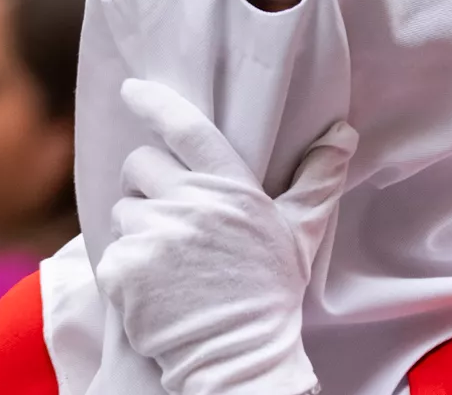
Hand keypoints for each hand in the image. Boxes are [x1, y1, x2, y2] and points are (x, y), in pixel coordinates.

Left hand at [97, 78, 354, 394]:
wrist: (237, 360)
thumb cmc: (268, 294)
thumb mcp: (299, 236)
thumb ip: (315, 182)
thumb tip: (341, 132)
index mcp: (231, 192)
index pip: (187, 130)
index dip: (156, 104)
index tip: (132, 90)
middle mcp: (190, 206)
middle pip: (139, 164)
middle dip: (147, 183)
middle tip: (171, 217)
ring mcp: (153, 236)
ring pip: (123, 209)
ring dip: (137, 228)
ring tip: (169, 262)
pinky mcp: (123, 268)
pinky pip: (110, 249)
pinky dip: (124, 267)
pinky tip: (154, 287)